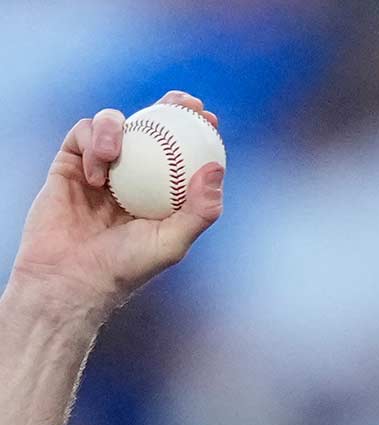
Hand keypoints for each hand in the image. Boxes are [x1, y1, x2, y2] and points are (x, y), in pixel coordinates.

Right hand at [9, 90, 223, 318]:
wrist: (70, 276)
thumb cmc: (124, 268)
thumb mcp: (171, 243)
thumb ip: (198, 210)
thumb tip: (216, 169)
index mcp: (161, 195)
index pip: (182, 156)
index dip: (197, 133)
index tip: (209, 120)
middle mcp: (134, 178)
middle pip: (153, 130)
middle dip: (168, 108)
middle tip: (182, 103)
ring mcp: (103, 168)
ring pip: (117, 125)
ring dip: (118, 129)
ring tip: (114, 154)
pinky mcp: (72, 163)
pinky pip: (84, 136)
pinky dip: (91, 146)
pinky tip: (95, 172)